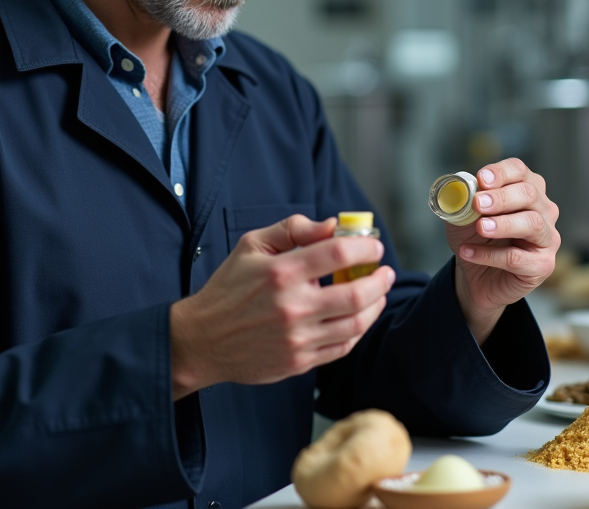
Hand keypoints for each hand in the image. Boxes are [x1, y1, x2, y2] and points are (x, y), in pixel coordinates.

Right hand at [169, 214, 394, 399]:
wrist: (203, 340)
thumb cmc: (228, 289)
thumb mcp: (252, 246)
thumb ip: (293, 229)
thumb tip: (332, 226)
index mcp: (281, 272)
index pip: (338, 253)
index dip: (365, 246)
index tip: (373, 245)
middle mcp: (292, 307)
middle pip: (356, 293)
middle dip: (380, 279)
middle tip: (385, 271)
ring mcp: (298, 338)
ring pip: (356, 323)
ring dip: (375, 305)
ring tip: (378, 293)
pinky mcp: (300, 361)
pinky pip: (342, 347)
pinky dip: (357, 330)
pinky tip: (357, 317)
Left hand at [445, 158, 559, 344]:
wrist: (474, 276)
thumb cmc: (474, 239)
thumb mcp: (462, 216)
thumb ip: (463, 202)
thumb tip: (462, 190)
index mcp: (525, 189)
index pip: (519, 171)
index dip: (501, 173)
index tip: (481, 179)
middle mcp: (543, 210)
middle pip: (529, 194)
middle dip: (501, 198)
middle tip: (478, 204)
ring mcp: (547, 237)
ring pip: (533, 223)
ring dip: (503, 224)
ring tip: (479, 228)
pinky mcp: (542, 265)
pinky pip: (517, 257)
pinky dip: (489, 255)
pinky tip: (468, 252)